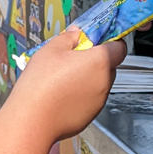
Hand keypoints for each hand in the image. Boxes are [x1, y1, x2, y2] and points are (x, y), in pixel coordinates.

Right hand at [3, 26, 124, 141]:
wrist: (32, 119)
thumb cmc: (41, 84)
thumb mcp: (50, 50)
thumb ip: (68, 38)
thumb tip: (76, 34)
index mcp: (99, 62)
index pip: (119, 47)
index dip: (109, 42)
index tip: (96, 40)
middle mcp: (104, 82)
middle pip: (109, 66)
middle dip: (95, 60)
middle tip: (73, 58)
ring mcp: (99, 101)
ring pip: (99, 83)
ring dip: (88, 78)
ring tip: (63, 78)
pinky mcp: (90, 116)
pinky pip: (91, 99)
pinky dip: (81, 95)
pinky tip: (62, 94)